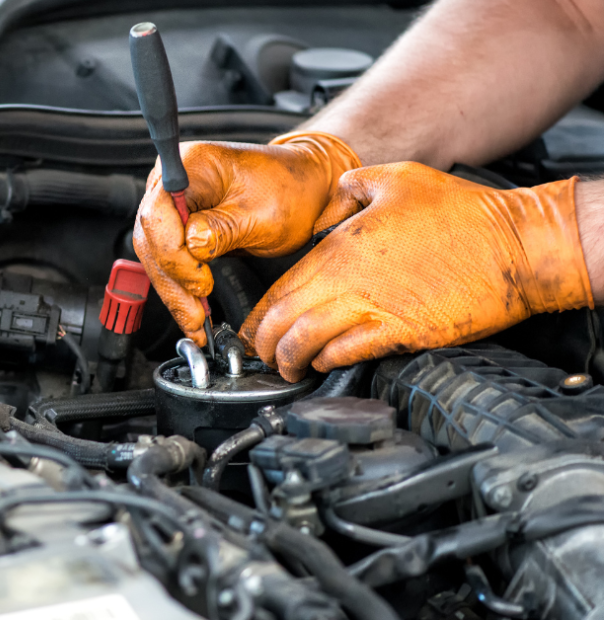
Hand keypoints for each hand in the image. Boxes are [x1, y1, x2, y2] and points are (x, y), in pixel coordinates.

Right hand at [133, 132, 360, 345]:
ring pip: (155, 255)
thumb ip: (223, 229)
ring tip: (194, 321)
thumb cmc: (289, 190)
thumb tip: (192, 247)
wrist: (304, 188)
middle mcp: (173, 181)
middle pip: (152, 238)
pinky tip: (192, 309)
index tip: (200, 281)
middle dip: (172, 281)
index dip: (174, 254)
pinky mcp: (179, 226)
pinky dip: (180, 287)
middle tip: (194, 314)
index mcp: (191, 165)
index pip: (159, 214)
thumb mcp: (263, 214)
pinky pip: (169, 259)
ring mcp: (174, 204)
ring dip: (174, 291)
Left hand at [240, 162, 593, 381]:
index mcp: (342, 245)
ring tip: (286, 367)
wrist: (517, 246)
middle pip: (285, 319)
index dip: (259, 313)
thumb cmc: (463, 213)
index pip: (282, 286)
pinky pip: (351, 352)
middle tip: (260, 354)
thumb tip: (333, 196)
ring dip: (290, 359)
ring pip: (309, 341)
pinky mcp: (404, 332)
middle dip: (264, 343)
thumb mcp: (398, 178)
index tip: (252, 327)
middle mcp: (350, 279)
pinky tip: (324, 363)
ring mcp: (376, 307)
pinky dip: (329, 361)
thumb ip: (353, 187)